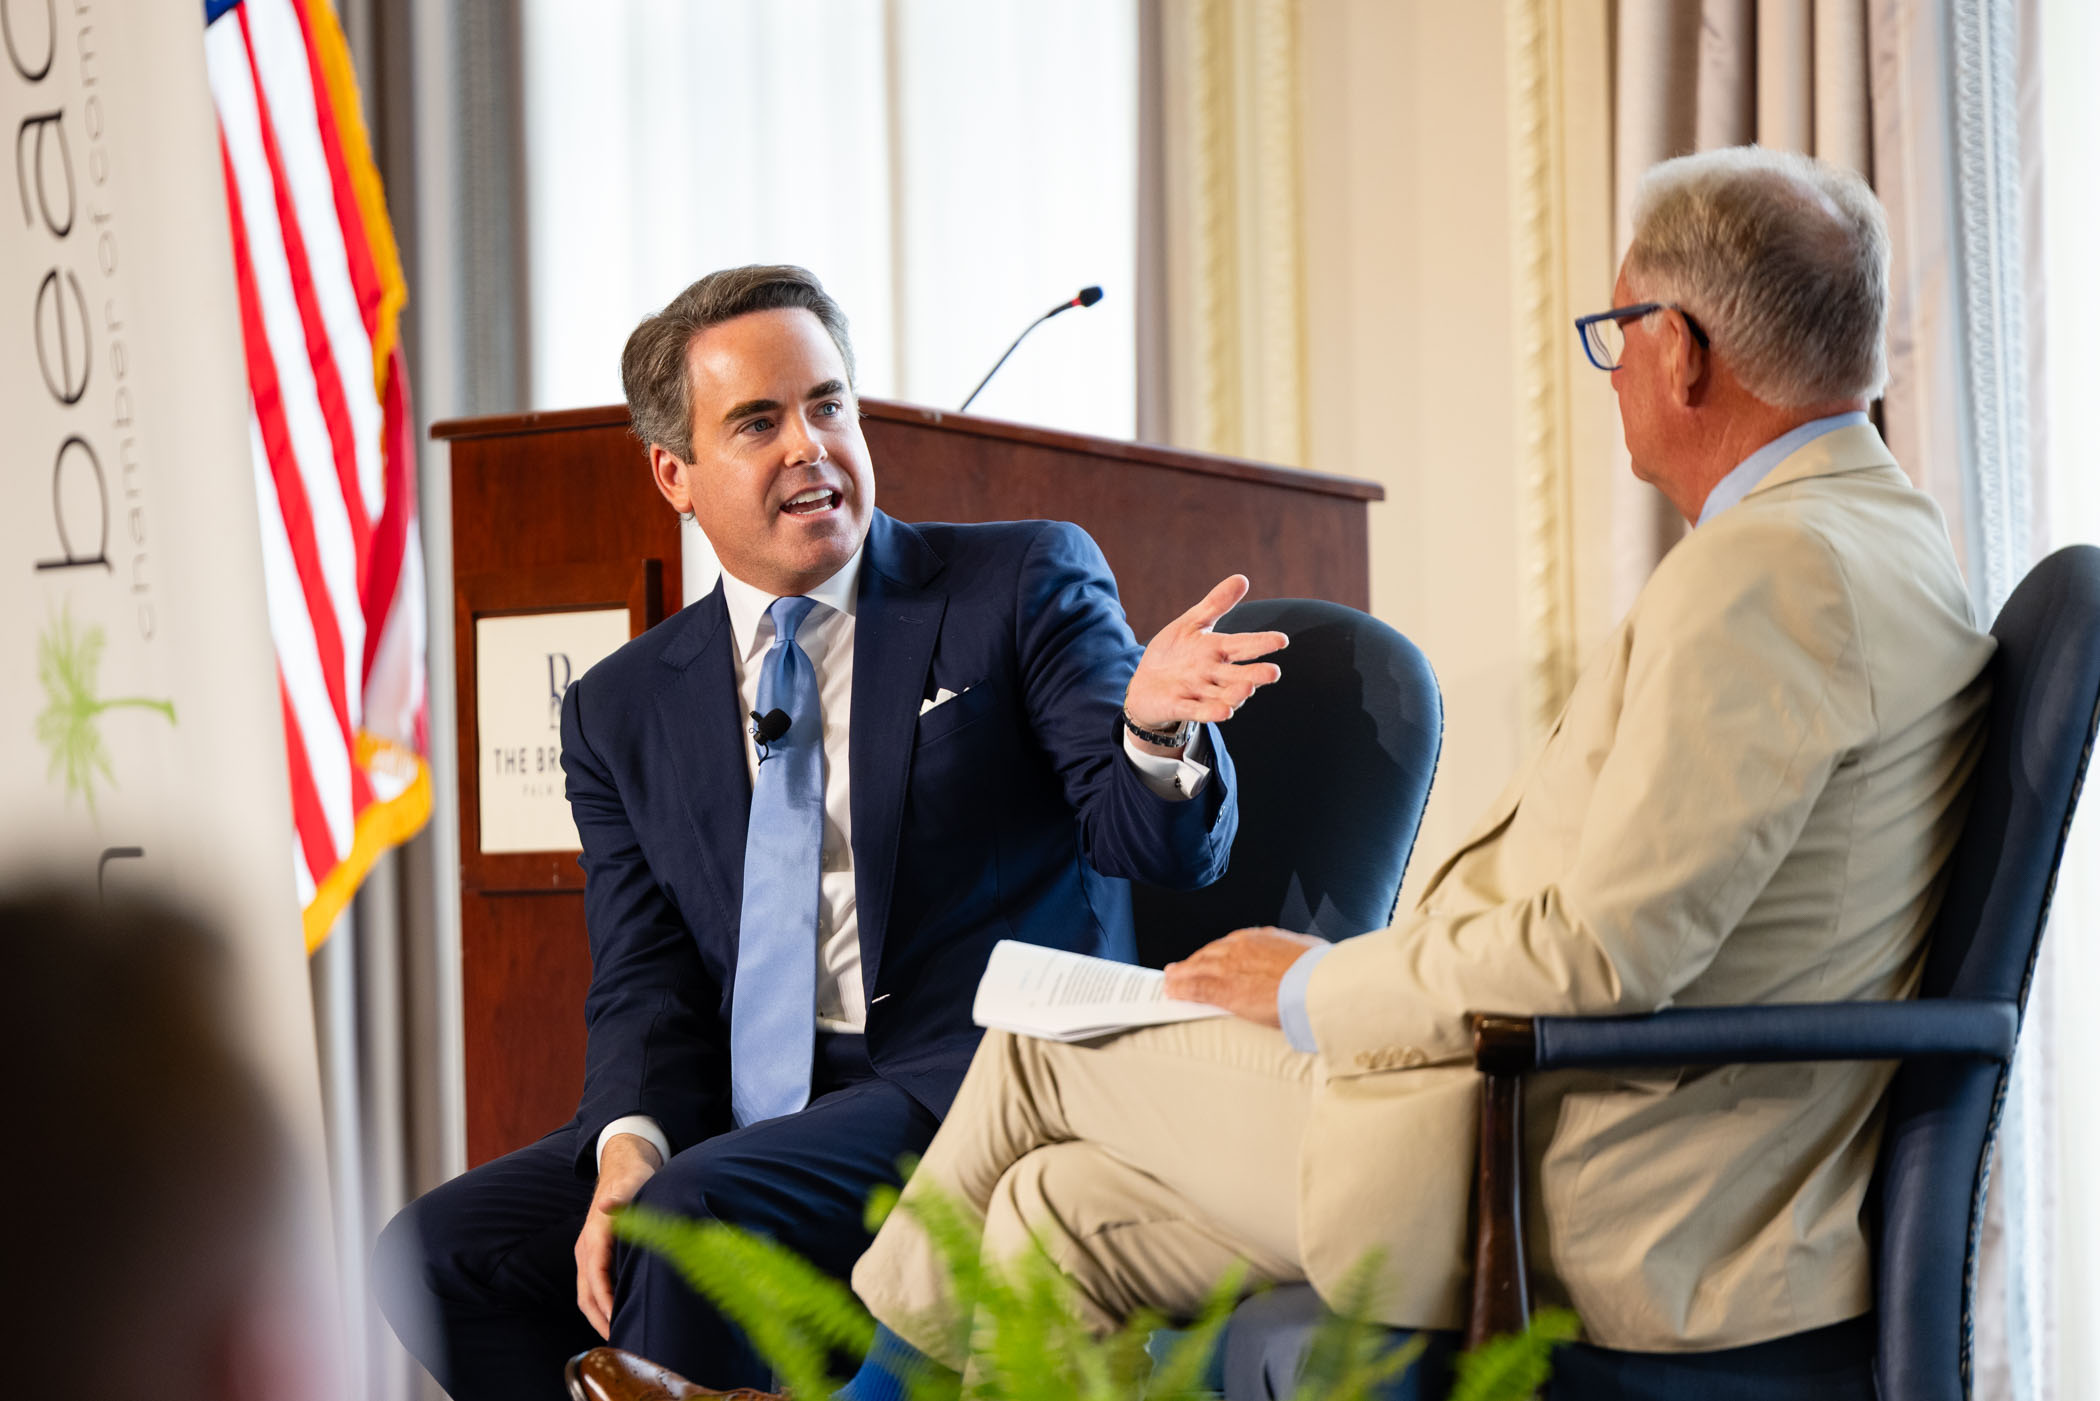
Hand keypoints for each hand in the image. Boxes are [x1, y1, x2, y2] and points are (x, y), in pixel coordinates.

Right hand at [575, 1132, 661, 1337]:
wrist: (623, 1166)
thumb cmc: (631, 1178)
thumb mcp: (631, 1184)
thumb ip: (621, 1197)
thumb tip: (608, 1203)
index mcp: (595, 1236)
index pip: (595, 1276)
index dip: (604, 1301)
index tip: (615, 1320)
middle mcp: (586, 1248)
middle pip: (586, 1293)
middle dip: (599, 1319)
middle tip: (618, 1340)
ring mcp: (588, 1252)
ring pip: (587, 1293)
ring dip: (598, 1315)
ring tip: (617, 1335)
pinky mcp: (594, 1254)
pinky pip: (593, 1286)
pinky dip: (601, 1304)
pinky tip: (617, 1314)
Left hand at [1124, 575, 1288, 752]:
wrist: (1145, 686)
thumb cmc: (1173, 654)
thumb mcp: (1191, 624)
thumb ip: (1216, 604)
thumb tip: (1243, 578)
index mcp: (1217, 652)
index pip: (1242, 646)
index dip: (1261, 643)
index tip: (1282, 640)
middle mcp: (1212, 674)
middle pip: (1237, 675)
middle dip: (1255, 674)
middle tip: (1274, 672)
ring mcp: (1197, 692)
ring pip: (1221, 695)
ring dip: (1235, 694)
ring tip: (1248, 689)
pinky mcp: (1179, 706)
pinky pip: (1196, 711)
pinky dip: (1210, 712)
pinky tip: (1225, 712)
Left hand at [1163, 927, 1328, 1024]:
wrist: (1318, 984)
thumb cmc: (1320, 972)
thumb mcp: (1308, 953)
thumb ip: (1295, 957)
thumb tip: (1302, 961)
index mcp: (1262, 938)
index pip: (1230, 944)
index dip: (1217, 953)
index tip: (1211, 957)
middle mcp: (1241, 947)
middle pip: (1209, 954)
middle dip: (1194, 961)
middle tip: (1181, 967)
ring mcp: (1230, 967)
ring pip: (1197, 969)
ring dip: (1181, 974)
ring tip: (1171, 979)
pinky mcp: (1225, 990)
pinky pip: (1196, 988)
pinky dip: (1181, 990)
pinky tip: (1172, 992)